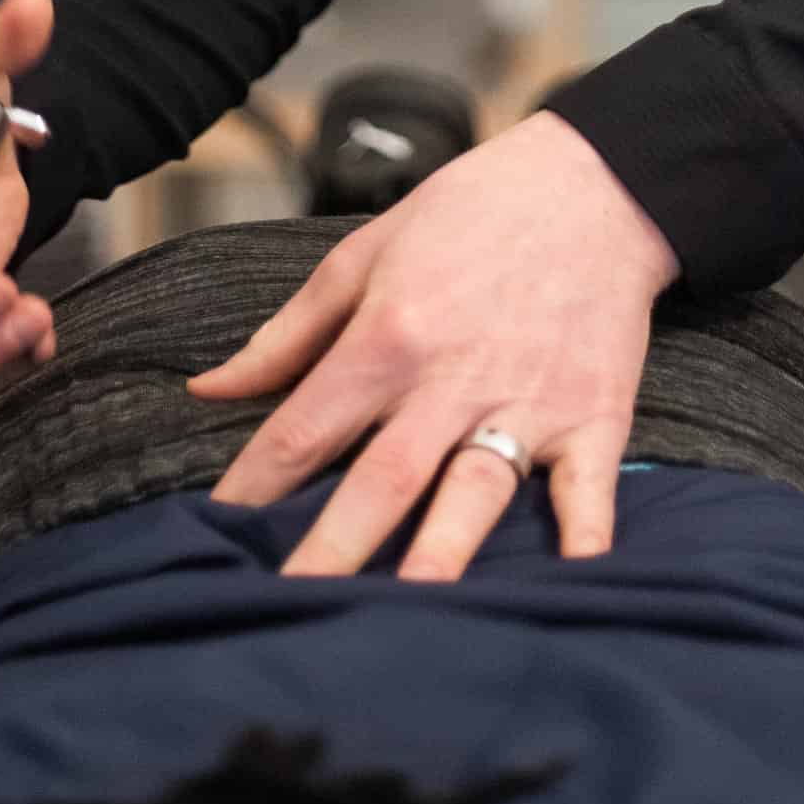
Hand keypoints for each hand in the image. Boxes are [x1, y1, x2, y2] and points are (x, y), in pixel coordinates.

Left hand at [188, 111, 678, 581]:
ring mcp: (527, 403)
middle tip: (290, 611)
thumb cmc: (470, 213)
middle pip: (383, 478)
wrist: (595, 184)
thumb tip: (207, 388)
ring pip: (476, 492)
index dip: (254, 485)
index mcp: (389, 335)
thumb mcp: (365, 253)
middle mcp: (453, 378)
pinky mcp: (594, 417)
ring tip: (410, 618)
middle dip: (334, 549)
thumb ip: (288, 334)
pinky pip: (587, 491)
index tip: (214, 538)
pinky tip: (569, 587)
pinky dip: (582, 543)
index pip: (305, 426)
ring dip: (442, 554)